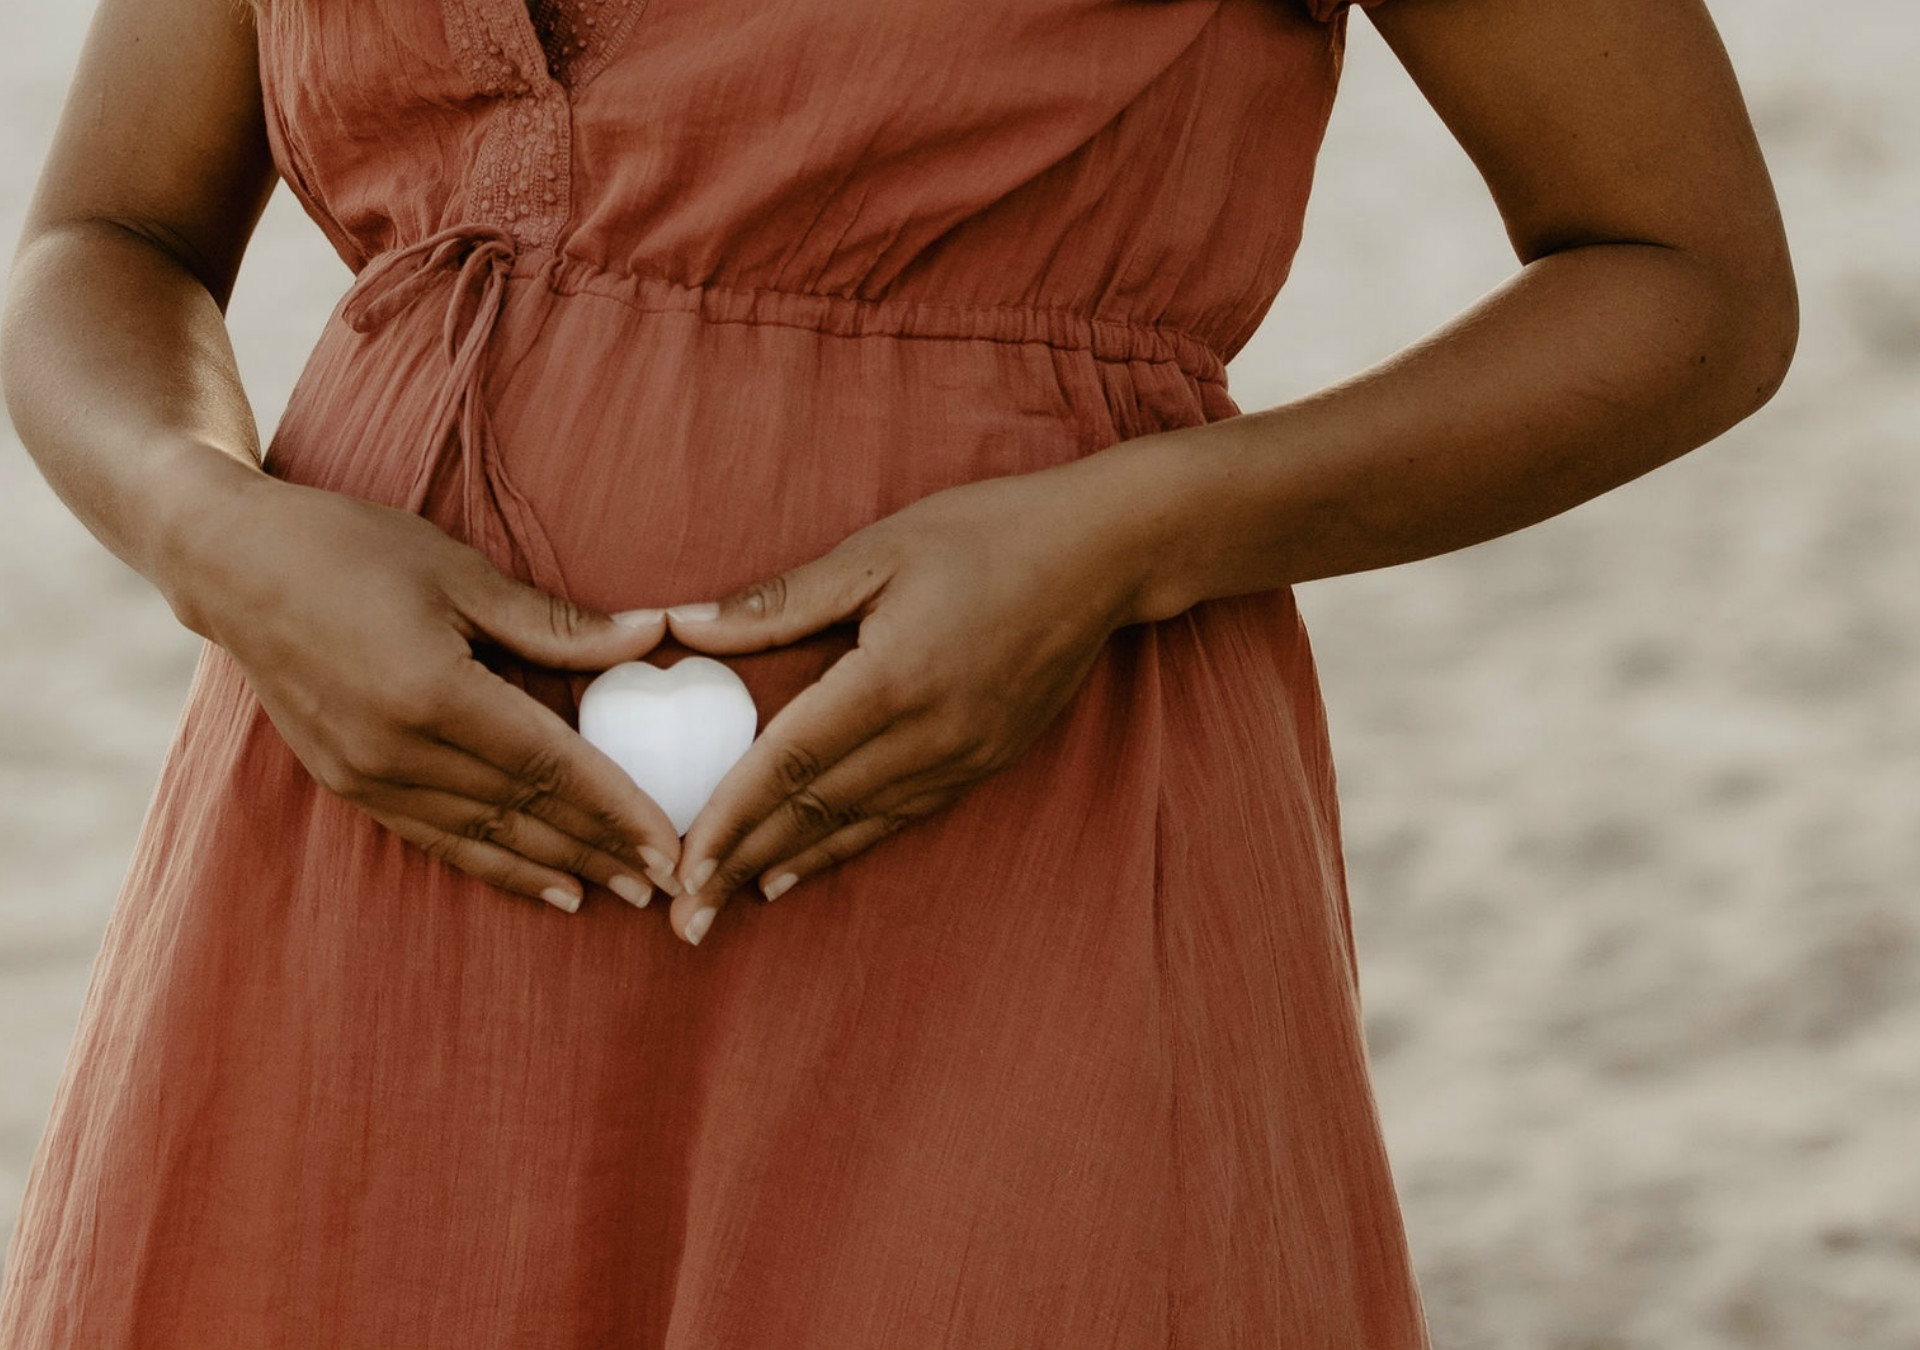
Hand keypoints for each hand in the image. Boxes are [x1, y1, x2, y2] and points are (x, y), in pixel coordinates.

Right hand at [169, 474, 684, 910]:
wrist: (233, 565)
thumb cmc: (352, 549)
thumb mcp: (460, 572)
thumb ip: (556, 624)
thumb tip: (652, 636)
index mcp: (434, 694)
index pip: (550, 767)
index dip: (616, 809)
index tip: (668, 843)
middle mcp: (397, 750)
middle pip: (523, 812)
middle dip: (600, 849)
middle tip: (667, 883)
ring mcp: (365, 775)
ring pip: (481, 837)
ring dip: (554, 867)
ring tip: (616, 893)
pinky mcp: (347, 783)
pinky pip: (436, 838)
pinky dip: (494, 864)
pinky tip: (541, 882)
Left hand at [657, 461, 1155, 944]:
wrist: (1103, 556)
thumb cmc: (987, 534)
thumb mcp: (877, 551)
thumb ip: (779, 600)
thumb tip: (684, 624)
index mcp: (893, 678)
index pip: (791, 762)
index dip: (730, 817)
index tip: (682, 864)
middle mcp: (929, 733)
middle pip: (816, 813)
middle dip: (742, 864)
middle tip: (684, 918)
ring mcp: (962, 756)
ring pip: (856, 826)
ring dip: (784, 866)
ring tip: (725, 905)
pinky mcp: (983, 763)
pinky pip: (898, 818)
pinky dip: (843, 850)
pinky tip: (797, 871)